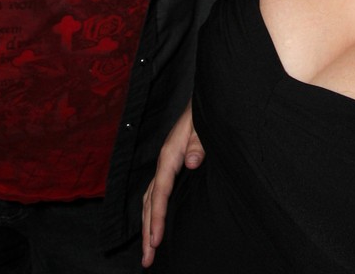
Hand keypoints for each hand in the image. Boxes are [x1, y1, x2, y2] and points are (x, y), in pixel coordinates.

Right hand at [141, 102, 204, 267]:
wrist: (208, 98)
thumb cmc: (205, 112)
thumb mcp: (205, 124)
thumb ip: (199, 143)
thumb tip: (192, 162)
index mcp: (171, 154)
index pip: (160, 191)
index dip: (156, 217)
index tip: (155, 240)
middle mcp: (166, 161)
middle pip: (149, 200)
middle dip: (147, 231)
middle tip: (147, 261)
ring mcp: (168, 163)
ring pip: (150, 198)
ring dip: (148, 224)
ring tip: (148, 251)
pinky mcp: (174, 164)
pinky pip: (158, 192)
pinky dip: (153, 211)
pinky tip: (155, 224)